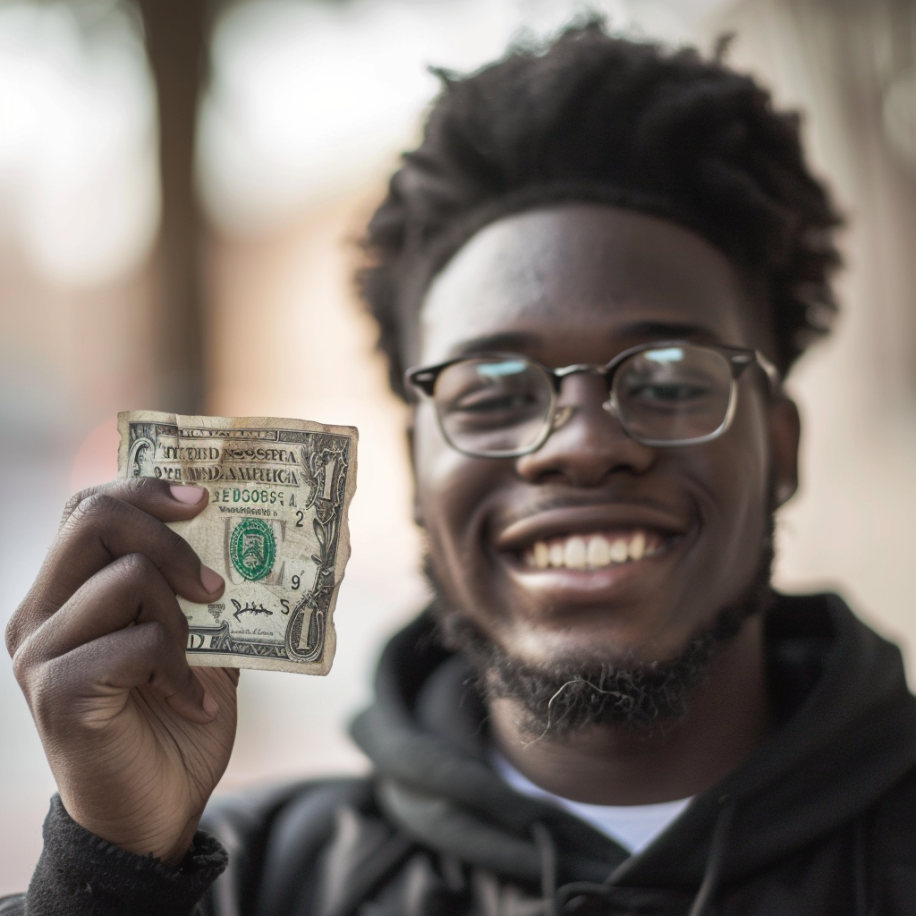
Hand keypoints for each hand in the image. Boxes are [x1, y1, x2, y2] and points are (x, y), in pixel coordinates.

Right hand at [6, 478, 238, 864]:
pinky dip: (183, 671)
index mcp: (66, 593)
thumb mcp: (194, 639)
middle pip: (95, 519)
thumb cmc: (173, 719)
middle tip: (214, 587)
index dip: (144, 489)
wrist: (152, 811)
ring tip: (194, 663)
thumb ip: (195, 591)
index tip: (202, 498)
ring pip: (127, 578)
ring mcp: (40, 652)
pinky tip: (194, 704)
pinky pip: (141, 643)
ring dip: (182, 618)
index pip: (87, 508)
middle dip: (170, 539)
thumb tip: (246, 535)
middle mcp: (39, 614)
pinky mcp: (57, 692)